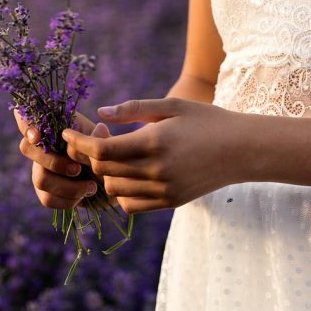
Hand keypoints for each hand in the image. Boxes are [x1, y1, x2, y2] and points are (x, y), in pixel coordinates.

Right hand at [14, 110, 97, 209]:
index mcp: (53, 128)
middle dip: (54, 162)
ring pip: (40, 179)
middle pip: (27, 149)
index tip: (38, 136)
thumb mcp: (104, 141)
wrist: (112, 180)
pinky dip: (68, 200)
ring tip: (91, 187)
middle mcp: (41, 147)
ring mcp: (39, 169)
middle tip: (78, 170)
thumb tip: (100, 129)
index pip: (26, 119)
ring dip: (68, 186)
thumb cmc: (103, 153)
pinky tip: (83, 196)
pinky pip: (47, 199)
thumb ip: (99, 137)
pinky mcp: (44, 192)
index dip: (25, 125)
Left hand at [61, 98, 246, 212]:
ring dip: (105, 173)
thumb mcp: (172, 106)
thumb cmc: (206, 121)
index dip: (79, 142)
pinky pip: (130, 205)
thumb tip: (100, 114)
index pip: (101, 150)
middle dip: (91, 154)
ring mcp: (163, 190)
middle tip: (100, 137)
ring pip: (113, 190)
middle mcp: (156, 170)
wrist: (243, 150)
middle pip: (103, 170)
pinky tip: (129, 175)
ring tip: (116, 155)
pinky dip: (121, 192)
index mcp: (154, 143)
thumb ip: (134, 109)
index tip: (67, 133)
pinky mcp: (169, 203)